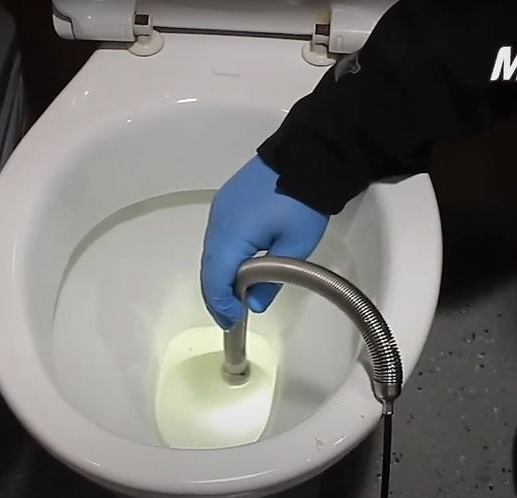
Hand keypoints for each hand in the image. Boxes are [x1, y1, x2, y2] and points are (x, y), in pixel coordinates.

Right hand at [201, 155, 328, 329]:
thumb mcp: (295, 247)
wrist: (307, 156)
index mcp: (231, 235)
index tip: (234, 322)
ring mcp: (220, 209)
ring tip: (236, 297)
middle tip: (231, 316)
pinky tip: (238, 267)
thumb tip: (255, 304)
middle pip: (209, 268)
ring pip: (212, 253)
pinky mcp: (227, 201)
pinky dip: (224, 257)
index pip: (216, 280)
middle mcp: (217, 222)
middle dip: (218, 295)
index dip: (222, 305)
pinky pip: (219, 237)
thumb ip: (272, 280)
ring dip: (220, 276)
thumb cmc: (303, 203)